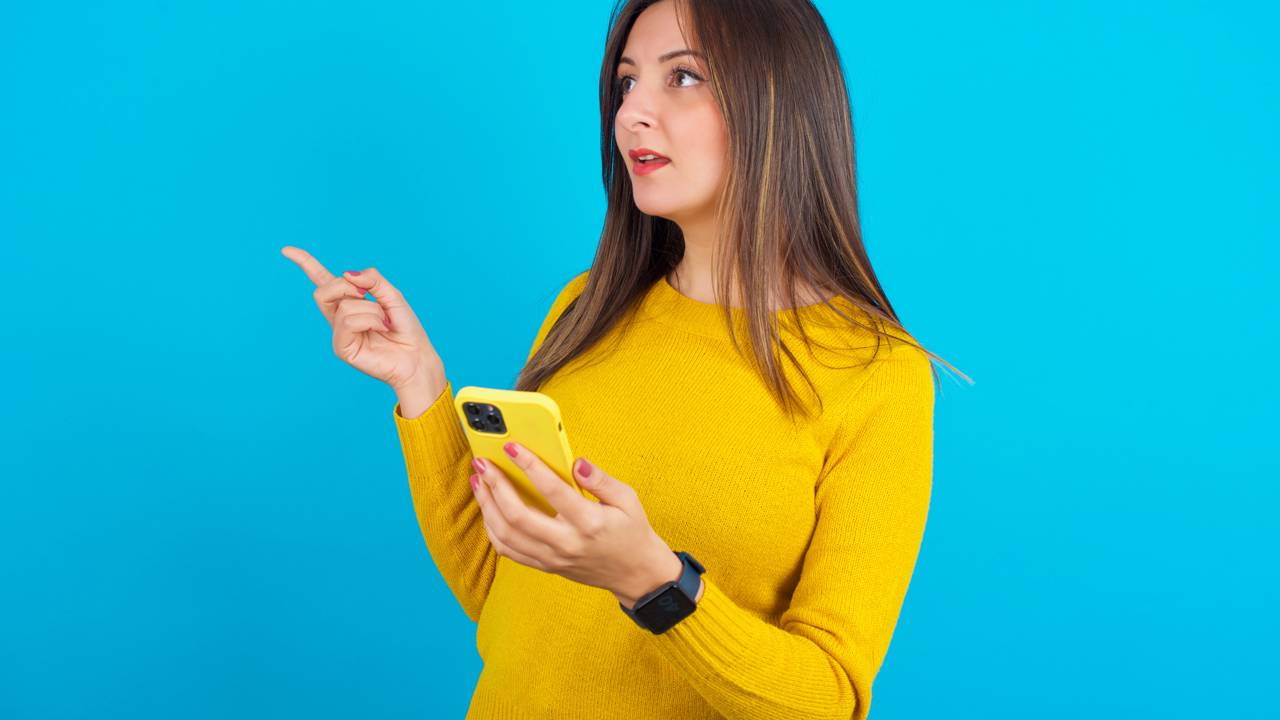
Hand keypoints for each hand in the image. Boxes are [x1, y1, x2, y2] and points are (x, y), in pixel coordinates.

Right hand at [281, 246, 443, 391]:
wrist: (417, 356)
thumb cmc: (406, 327)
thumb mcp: (392, 295)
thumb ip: (373, 280)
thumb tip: (346, 274)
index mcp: (349, 301)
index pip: (322, 280)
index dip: (305, 263)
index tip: (286, 250)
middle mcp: (340, 316)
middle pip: (323, 290)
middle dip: (345, 286)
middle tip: (366, 296)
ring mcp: (339, 332)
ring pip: (343, 306)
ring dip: (371, 309)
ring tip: (384, 322)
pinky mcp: (342, 347)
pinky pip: (348, 321)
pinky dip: (370, 320)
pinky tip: (381, 329)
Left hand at [468, 442, 685, 607]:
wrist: (635, 573)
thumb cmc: (631, 531)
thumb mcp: (627, 499)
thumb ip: (600, 479)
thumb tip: (576, 462)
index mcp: (589, 523)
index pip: (553, 490)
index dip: (529, 465)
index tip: (512, 447)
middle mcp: (567, 543)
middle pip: (517, 516)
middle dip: (495, 486)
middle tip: (482, 463)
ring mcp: (553, 558)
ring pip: (506, 535)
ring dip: (486, 506)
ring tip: (479, 482)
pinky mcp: (545, 566)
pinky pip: (508, 550)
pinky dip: (492, 528)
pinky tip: (488, 508)